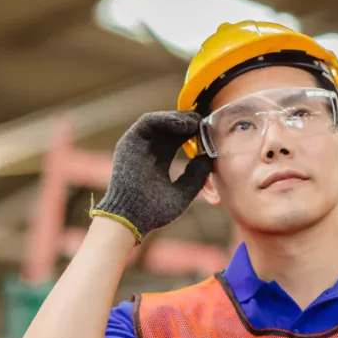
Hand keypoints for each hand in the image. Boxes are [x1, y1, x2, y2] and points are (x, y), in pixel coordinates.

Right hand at [90, 111, 213, 241]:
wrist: (132, 218)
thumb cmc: (154, 211)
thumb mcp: (182, 192)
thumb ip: (196, 176)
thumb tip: (208, 158)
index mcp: (160, 161)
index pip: (178, 138)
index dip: (193, 132)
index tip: (208, 131)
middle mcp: (149, 150)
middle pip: (170, 127)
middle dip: (187, 122)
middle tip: (204, 120)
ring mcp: (138, 146)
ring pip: (159, 121)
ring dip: (178, 118)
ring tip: (194, 122)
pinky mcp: (129, 142)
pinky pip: (147, 122)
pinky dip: (165, 119)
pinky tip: (183, 125)